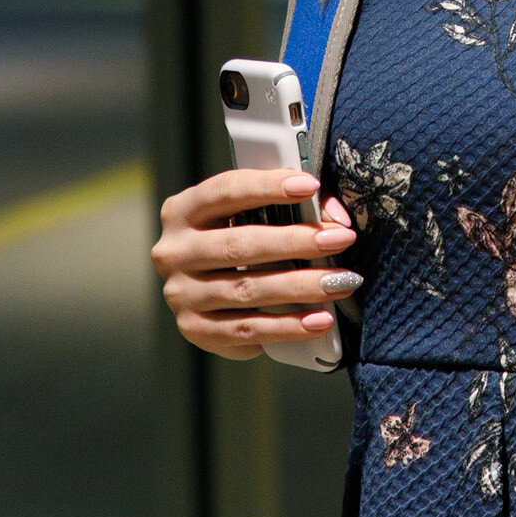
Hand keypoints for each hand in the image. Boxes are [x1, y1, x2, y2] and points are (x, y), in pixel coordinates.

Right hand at [152, 170, 357, 360]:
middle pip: (239, 245)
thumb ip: (297, 203)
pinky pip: (247, 330)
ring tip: (340, 281)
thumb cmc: (242, 234)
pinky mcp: (195, 330)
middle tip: (341, 239)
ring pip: (246, 290)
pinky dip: (288, 326)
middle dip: (296, 242)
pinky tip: (320, 320)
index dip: (267, 187)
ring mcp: (180, 294)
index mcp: (184, 210)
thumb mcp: (255, 209)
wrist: (206, 286)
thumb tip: (338, 220)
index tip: (309, 186)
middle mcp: (174, 252)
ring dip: (300, 286)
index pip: (226, 191)